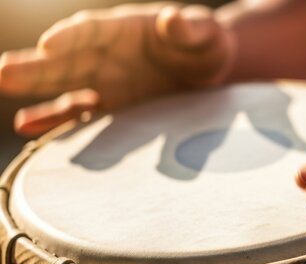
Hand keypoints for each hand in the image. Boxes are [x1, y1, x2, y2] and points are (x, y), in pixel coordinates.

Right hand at [0, 3, 232, 136]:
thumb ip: (189, 28)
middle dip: (37, 65)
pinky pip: (77, 110)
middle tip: (3, 73)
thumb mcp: (205, 33)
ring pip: (63, 84)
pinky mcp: (109, 103)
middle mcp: (106, 53)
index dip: (71, 37)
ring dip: (34, 88)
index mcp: (125, 29)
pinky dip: (54, 118)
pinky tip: (26, 126)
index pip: (92, 31)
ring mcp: (104, 78)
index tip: (49, 45)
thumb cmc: (206, 44)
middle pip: (67, 58)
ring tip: (1, 86)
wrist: (208, 68)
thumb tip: (173, 20)